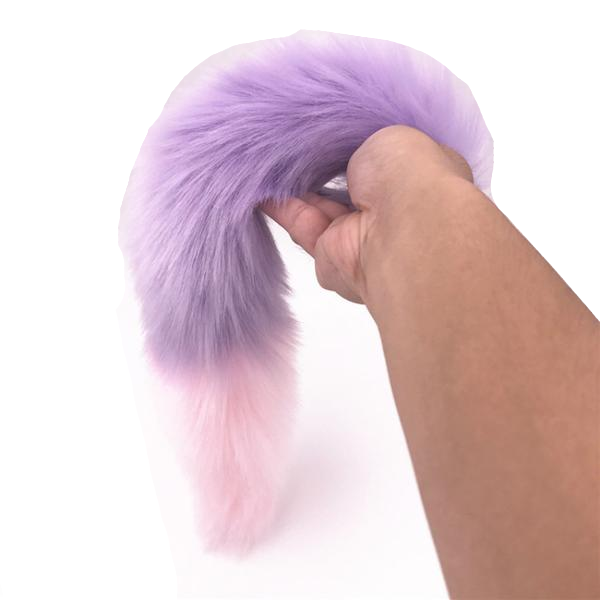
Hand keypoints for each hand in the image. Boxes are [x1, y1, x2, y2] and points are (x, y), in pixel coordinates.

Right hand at [261, 125, 472, 304]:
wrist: (399, 229)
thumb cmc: (409, 174)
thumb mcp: (391, 134)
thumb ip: (364, 139)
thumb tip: (347, 144)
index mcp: (415, 176)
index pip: (382, 158)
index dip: (356, 141)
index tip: (327, 124)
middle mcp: (389, 208)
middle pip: (346, 183)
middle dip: (320, 162)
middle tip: (289, 138)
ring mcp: (359, 234)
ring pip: (318, 204)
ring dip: (294, 183)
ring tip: (264, 156)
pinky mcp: (329, 254)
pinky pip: (300, 223)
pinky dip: (278, 205)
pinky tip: (258, 182)